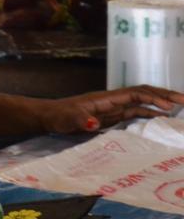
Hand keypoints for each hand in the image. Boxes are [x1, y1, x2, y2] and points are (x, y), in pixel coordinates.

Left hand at [33, 85, 183, 134]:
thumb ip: (79, 121)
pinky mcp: (112, 116)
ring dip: (161, 103)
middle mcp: (113, 100)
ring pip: (142, 102)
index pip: (135, 93)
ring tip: (181, 107)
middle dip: (164, 95)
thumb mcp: (67, 120)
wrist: (48, 117)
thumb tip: (92, 124)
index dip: (153, 98)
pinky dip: (150, 113)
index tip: (169, 106)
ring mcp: (114, 107)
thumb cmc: (57, 117)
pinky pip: (136, 112)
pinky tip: (161, 118)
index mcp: (106, 98)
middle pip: (144, 93)